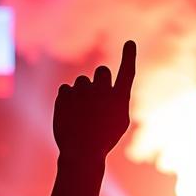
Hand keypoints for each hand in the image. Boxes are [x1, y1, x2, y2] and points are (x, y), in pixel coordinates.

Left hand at [53, 41, 136, 160]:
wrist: (80, 152)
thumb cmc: (104, 140)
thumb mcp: (118, 123)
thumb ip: (116, 100)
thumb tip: (109, 87)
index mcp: (119, 99)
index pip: (126, 73)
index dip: (129, 57)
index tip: (130, 43)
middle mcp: (103, 90)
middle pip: (103, 71)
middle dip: (100, 80)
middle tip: (97, 98)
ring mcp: (83, 91)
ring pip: (83, 82)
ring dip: (83, 93)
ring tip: (82, 115)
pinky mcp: (65, 94)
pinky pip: (67, 90)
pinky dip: (68, 100)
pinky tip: (70, 116)